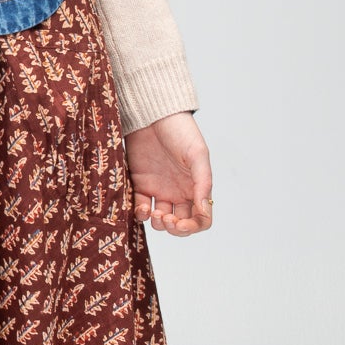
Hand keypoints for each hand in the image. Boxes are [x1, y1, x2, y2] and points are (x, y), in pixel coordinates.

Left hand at [124, 110, 211, 233]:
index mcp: (196, 187)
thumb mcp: (197, 155)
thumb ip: (203, 183)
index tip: (182, 224)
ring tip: (153, 212)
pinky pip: (140, 208)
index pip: (201, 218)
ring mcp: (159, 190)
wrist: (153, 116)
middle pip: (180, 224)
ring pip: (159, 220)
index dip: (194, 227)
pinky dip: (140, 214)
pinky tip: (141, 207)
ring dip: (157, 224)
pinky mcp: (140, 184)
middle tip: (165, 219)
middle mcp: (179, 192)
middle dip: (174, 229)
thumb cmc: (180, 131)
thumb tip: (204, 210)